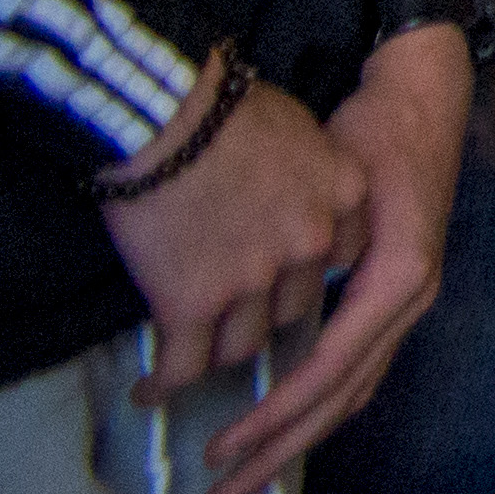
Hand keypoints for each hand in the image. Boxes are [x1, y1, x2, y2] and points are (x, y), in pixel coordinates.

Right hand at [101, 73, 367, 406]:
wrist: (165, 112)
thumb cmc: (220, 104)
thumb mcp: (296, 127)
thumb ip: (306, 172)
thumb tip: (284, 195)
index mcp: (343, 196)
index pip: (341, 258)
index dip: (305, 271)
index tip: (279, 280)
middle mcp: (310, 244)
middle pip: (294, 307)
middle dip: (261, 313)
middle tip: (227, 318)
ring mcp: (255, 280)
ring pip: (243, 344)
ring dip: (215, 350)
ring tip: (187, 356)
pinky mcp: (193, 304)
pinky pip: (185, 365)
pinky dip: (168, 382)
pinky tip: (151, 388)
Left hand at [201, 27, 468, 493]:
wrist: (428, 93)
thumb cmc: (379, 130)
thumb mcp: (341, 178)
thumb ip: (318, 246)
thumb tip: (279, 306)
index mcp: (398, 279)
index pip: (328, 370)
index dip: (272, 416)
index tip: (218, 448)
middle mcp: (408, 302)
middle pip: (339, 400)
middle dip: (276, 453)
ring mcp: (407, 302)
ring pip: (349, 393)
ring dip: (292, 440)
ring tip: (239, 478)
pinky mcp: (394, 295)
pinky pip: (355, 371)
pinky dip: (316, 408)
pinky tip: (284, 427)